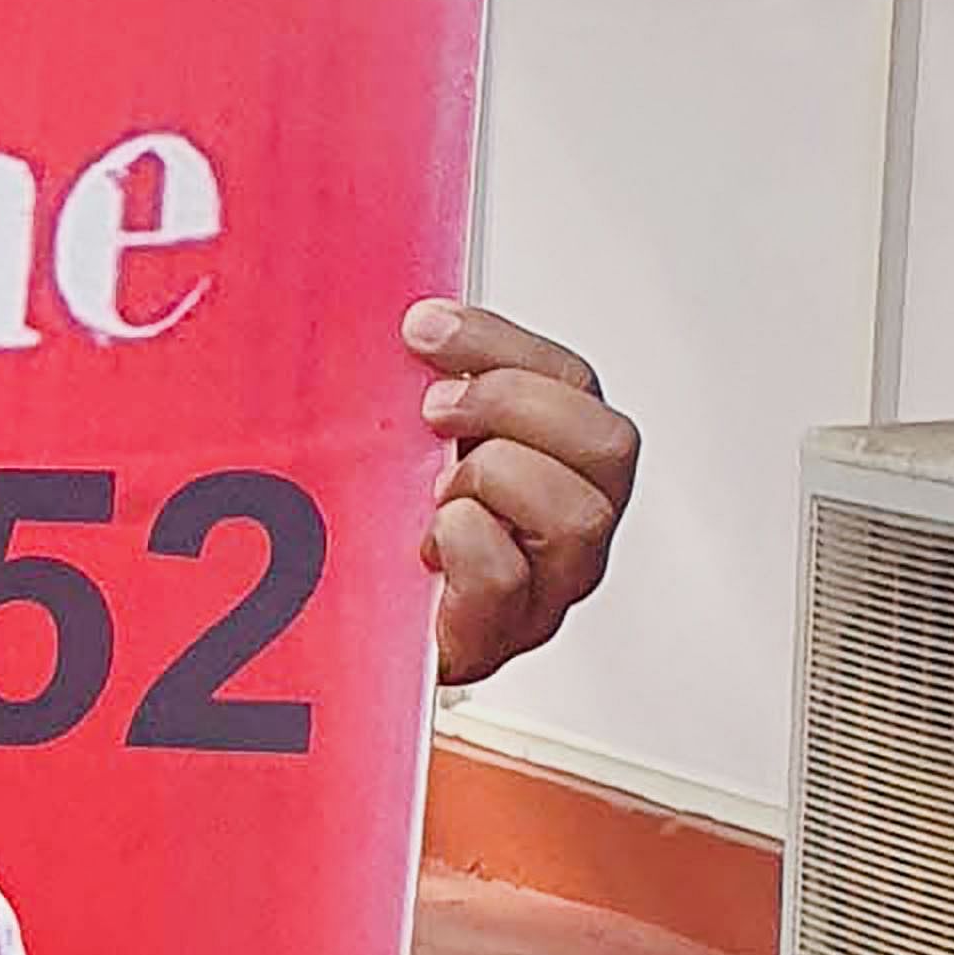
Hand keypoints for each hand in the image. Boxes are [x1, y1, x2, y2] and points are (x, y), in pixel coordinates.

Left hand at [409, 298, 637, 686]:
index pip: (570, 382)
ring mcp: (543, 584)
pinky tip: (425, 541)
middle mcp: (567, 522)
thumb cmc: (379, 528)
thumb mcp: (400, 437)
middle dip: (511, 405)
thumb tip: (402, 318)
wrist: (346, 630)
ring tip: (434, 487)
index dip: (501, 345)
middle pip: (607, 443)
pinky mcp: (497, 636)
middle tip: (433, 410)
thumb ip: (413, 380)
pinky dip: (464, 543)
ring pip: (578, 514)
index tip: (423, 328)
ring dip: (494, 477)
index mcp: (552, 458)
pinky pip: (508, 579)